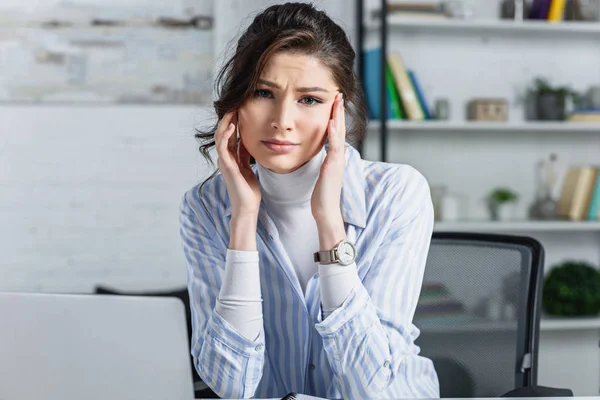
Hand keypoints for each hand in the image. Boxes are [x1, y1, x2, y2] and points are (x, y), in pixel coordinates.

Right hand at [215, 111, 260, 218]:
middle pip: (223, 133)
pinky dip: (226, 136)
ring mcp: (224, 162)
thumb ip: (245, 154)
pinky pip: (223, 148)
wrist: (247, 207)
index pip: (229, 135)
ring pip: (220, 137)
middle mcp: (225, 158)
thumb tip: (247, 141)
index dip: (233, 121)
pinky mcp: (227, 167)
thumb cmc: (248, 190)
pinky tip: (231, 127)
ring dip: (225, 123)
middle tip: (236, 104)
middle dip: (228, 118)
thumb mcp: (248, 167)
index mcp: (230, 157)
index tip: (240, 108)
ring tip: (232, 111)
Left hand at [311, 93, 345, 227]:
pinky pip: (333, 147)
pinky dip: (333, 134)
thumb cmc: (322, 196)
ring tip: (337, 100)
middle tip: (339, 93)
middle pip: (341, 128)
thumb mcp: (325, 174)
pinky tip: (331, 122)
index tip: (335, 102)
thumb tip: (333, 154)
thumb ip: (329, 162)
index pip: (337, 132)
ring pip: (339, 134)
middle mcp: (339, 156)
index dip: (337, 116)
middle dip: (339, 111)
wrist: (326, 211)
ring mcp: (337, 161)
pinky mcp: (333, 167)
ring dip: (338, 116)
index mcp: (336, 157)